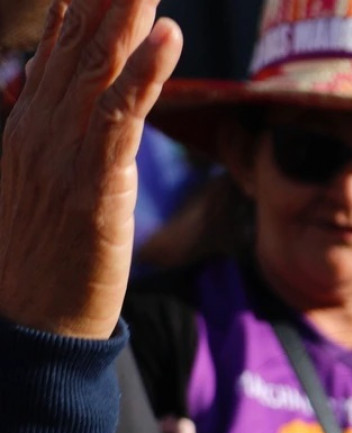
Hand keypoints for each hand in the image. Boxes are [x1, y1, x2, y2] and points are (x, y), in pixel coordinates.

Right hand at [0, 0, 179, 339]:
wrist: (27, 325)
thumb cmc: (38, 263)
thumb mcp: (36, 190)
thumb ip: (48, 141)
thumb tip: (54, 101)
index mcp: (26, 128)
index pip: (57, 50)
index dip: (81, 4)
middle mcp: (38, 129)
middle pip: (77, 45)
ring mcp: (62, 153)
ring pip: (97, 68)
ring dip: (124, 14)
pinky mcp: (93, 183)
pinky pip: (122, 116)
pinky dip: (146, 74)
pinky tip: (168, 36)